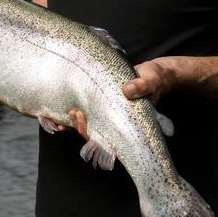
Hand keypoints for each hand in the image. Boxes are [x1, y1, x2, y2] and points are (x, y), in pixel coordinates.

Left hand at [60, 58, 177, 140]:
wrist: (153, 73)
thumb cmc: (155, 79)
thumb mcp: (151, 81)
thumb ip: (142, 86)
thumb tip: (127, 91)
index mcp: (129, 124)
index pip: (111, 141)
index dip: (99, 143)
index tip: (90, 133)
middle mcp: (116, 122)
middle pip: (95, 134)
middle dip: (82, 128)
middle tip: (76, 114)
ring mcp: (107, 113)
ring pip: (88, 124)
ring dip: (74, 123)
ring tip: (65, 114)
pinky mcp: (100, 102)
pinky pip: (86, 110)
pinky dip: (75, 112)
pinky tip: (62, 109)